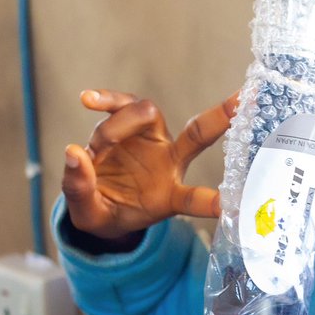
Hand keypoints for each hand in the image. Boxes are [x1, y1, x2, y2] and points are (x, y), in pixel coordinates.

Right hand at [63, 89, 237, 241]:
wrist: (95, 199)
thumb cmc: (104, 211)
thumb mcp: (89, 215)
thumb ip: (81, 191)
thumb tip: (74, 155)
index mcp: (168, 196)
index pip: (194, 200)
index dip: (211, 202)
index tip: (231, 207)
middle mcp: (169, 163)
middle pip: (198, 134)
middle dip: (221, 117)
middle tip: (240, 99)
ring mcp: (152, 140)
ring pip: (146, 115)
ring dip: (115, 128)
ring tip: (95, 152)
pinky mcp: (129, 124)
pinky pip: (123, 104)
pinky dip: (107, 100)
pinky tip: (88, 99)